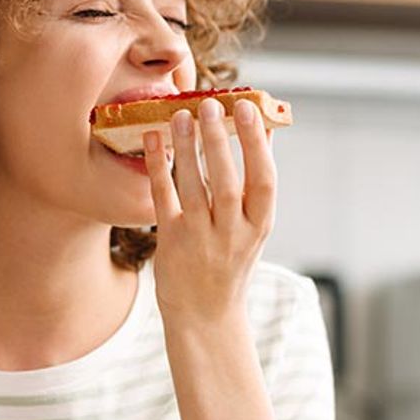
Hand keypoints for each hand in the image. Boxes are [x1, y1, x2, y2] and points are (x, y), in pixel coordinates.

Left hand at [143, 96, 275, 323]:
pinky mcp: (171, 242)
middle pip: (226, 183)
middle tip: (209, 104)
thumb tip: (267, 126)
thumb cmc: (231, 259)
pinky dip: (157, 168)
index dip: (257, 144)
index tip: (248, 108)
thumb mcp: (254, 224)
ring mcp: (201, 240)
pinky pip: (163, 199)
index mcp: (260, 226)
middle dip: (218, 142)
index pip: (264, 181)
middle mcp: (233, 234)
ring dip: (187, 149)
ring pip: (193, 189)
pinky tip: (152, 140)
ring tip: (181, 115)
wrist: (206, 314)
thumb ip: (258, 179)